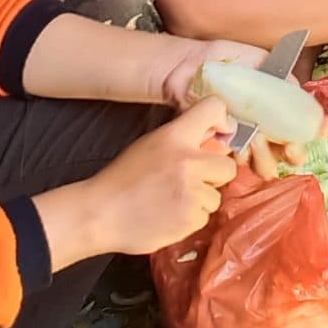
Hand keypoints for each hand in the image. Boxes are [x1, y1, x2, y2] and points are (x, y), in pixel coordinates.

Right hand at [48, 97, 239, 260]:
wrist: (99, 213)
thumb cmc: (122, 178)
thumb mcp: (150, 145)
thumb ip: (182, 140)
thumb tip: (217, 136)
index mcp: (175, 136)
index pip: (214, 107)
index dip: (221, 120)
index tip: (220, 135)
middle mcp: (188, 161)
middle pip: (228, 165)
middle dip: (214, 175)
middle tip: (192, 181)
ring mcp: (191, 192)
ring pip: (215, 196)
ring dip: (200, 201)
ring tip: (172, 202)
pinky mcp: (191, 219)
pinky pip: (204, 217)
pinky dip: (189, 220)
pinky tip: (168, 216)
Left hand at [155, 42, 308, 177]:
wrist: (187, 67)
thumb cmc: (222, 59)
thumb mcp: (257, 58)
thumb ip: (281, 74)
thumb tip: (301, 89)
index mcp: (278, 105)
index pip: (305, 122)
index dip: (316, 129)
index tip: (320, 129)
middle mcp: (266, 125)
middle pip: (291, 151)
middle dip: (295, 151)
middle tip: (291, 147)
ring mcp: (246, 138)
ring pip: (267, 162)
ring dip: (267, 156)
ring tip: (257, 140)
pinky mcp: (224, 146)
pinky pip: (240, 160)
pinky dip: (242, 155)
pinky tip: (239, 144)